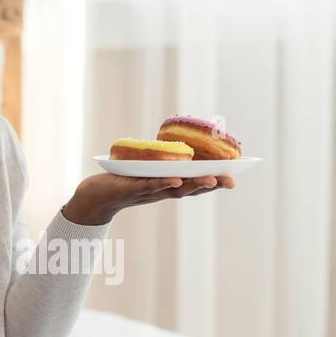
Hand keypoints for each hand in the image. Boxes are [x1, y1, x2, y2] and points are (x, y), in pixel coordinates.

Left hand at [63, 172, 234, 224]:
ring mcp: (150, 192)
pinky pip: (151, 186)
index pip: (198, 183)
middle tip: (232, 181)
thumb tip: (183, 143)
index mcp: (171, 185)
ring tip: (211, 180)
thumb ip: (166, 161)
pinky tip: (175, 178)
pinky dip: (164, 183)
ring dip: (194, 185)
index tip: (237, 174)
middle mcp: (164, 191)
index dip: (217, 180)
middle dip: (213, 184)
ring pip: (176, 189)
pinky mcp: (134, 188)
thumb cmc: (125, 179)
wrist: (98, 193)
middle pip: (193, 188)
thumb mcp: (150, 169)